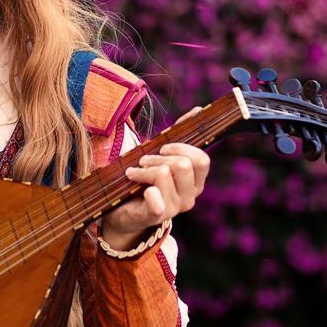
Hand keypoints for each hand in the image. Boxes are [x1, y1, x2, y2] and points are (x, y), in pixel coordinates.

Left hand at [101, 136, 209, 251]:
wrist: (124, 212)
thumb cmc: (145, 181)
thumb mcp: (162, 158)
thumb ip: (179, 136)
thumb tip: (198, 111)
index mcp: (195, 183)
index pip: (202, 160)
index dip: (182, 148)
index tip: (163, 148)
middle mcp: (189, 197)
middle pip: (183, 165)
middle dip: (160, 157)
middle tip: (144, 161)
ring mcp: (174, 209)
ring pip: (165, 174)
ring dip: (145, 169)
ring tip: (135, 172)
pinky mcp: (155, 215)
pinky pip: (155, 197)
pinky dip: (145, 187)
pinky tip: (133, 185)